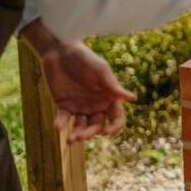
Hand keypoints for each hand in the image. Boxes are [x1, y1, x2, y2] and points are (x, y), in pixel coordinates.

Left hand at [21, 20, 135, 142]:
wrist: (61, 52)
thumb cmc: (85, 58)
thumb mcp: (101, 71)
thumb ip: (113, 86)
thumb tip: (132, 98)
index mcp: (109, 98)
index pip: (117, 117)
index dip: (114, 127)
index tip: (106, 131)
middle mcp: (96, 105)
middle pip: (97, 126)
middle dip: (90, 133)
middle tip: (80, 136)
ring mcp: (80, 106)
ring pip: (81, 126)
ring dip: (77, 134)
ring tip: (70, 138)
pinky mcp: (64, 106)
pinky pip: (63, 119)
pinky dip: (61, 124)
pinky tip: (58, 126)